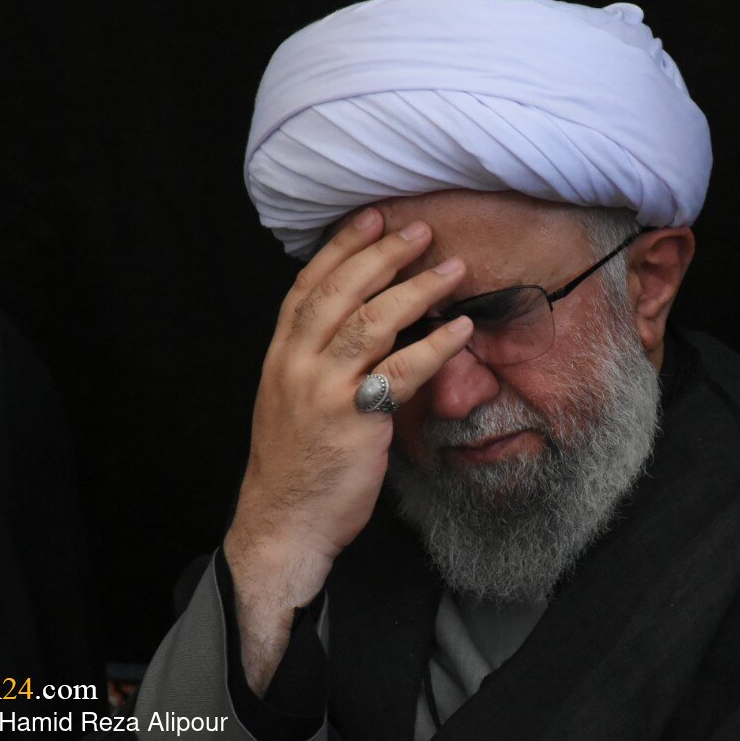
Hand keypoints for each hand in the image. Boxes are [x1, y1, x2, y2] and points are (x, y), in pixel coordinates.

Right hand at [222, 207, 471, 692]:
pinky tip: (459, 328)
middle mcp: (295, 364)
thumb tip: (366, 322)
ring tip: (452, 269)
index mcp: (280, 355)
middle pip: (340, 293)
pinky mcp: (353, 420)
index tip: (370, 217)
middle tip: (420, 230)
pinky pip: (400, 372)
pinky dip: (434, 346)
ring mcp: (322, 390)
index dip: (340, 248)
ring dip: (416, 290)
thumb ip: (318, 359)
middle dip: (382, 255)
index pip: (307, 286)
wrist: (283, 523)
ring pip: (371, 323)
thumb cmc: (296, 464)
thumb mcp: (292, 400)